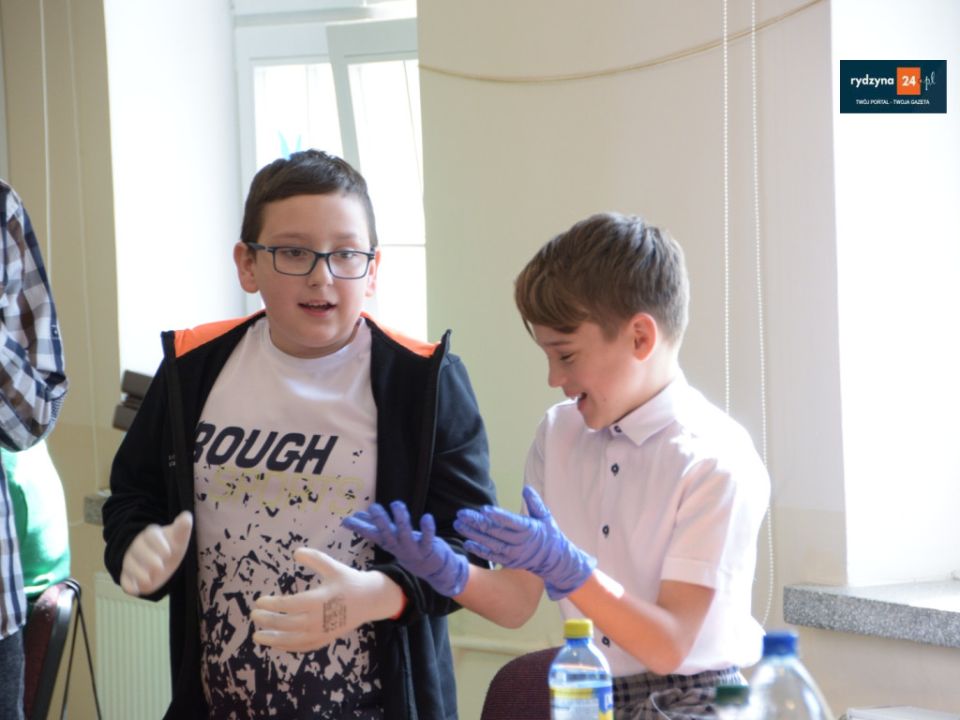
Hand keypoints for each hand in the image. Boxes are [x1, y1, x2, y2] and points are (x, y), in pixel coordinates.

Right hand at [120, 511, 192, 595]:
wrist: (163, 561)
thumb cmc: (171, 546)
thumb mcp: (179, 538)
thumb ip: (182, 528)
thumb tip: (187, 516)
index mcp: (151, 535)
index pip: (151, 535)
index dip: (158, 543)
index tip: (169, 552)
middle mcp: (138, 546)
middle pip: (138, 549)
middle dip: (148, 558)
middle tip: (160, 566)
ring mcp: (131, 561)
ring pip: (129, 565)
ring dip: (138, 573)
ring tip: (149, 579)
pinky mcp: (129, 576)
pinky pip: (125, 580)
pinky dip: (128, 586)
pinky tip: (136, 590)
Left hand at [251, 547, 403, 652]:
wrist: (370, 600)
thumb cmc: (348, 581)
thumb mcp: (333, 567)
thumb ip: (314, 558)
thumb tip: (295, 552)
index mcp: (319, 600)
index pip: (289, 605)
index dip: (272, 604)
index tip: (259, 601)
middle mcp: (318, 619)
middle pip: (286, 623)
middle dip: (267, 620)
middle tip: (253, 615)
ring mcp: (321, 632)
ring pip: (292, 640)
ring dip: (273, 639)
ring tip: (257, 637)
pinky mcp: (325, 640)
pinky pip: (303, 647)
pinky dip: (288, 647)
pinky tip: (276, 644)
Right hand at [342, 501, 467, 596]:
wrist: (433, 568)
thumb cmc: (409, 548)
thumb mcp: (390, 537)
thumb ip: (375, 526)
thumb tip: (357, 515)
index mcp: (388, 543)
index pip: (371, 535)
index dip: (359, 528)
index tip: (346, 520)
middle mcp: (398, 547)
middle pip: (387, 534)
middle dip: (380, 521)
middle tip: (373, 507)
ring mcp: (413, 549)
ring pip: (405, 533)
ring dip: (401, 519)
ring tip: (397, 504)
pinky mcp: (428, 548)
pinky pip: (428, 538)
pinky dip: (427, 528)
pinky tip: (427, 517)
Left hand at [454, 486, 594, 599]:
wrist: (556, 562)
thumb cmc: (550, 535)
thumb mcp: (546, 517)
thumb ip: (535, 503)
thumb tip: (526, 488)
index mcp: (529, 530)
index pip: (511, 522)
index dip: (497, 516)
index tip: (483, 509)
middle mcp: (519, 543)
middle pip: (495, 531)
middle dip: (476, 522)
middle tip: (461, 514)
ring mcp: (513, 554)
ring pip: (490, 543)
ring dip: (473, 534)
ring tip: (459, 525)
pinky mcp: (509, 561)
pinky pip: (491, 556)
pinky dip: (478, 550)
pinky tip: (467, 543)